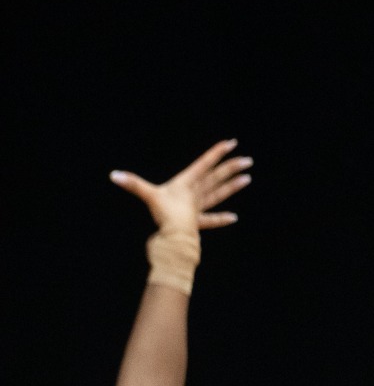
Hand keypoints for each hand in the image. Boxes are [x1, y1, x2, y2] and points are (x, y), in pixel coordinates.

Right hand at [110, 139, 252, 234]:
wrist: (175, 240)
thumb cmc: (165, 216)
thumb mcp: (149, 196)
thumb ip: (133, 184)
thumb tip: (113, 175)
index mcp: (186, 182)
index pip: (205, 164)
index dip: (217, 153)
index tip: (232, 144)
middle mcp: (196, 194)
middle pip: (217, 177)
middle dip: (231, 168)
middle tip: (248, 160)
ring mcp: (199, 208)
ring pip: (219, 194)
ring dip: (232, 186)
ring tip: (247, 179)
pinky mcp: (197, 223)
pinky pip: (211, 220)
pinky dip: (221, 218)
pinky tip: (233, 218)